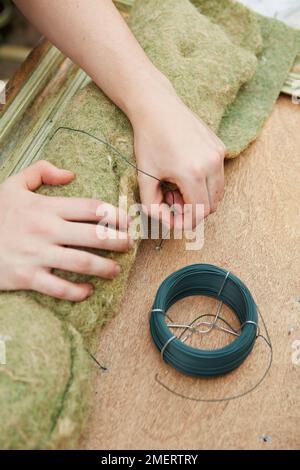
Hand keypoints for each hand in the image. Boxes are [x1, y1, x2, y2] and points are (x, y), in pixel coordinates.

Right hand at [0, 161, 132, 300]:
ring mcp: (37, 255)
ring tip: (116, 270)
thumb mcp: (13, 185)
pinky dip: (77, 291)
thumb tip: (70, 174)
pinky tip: (87, 290)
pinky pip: (59, 288)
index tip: (127, 220)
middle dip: (119, 241)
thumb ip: (40, 172)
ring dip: (105, 267)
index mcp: (46, 207)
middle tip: (129, 245)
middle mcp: (46, 230)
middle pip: (95, 236)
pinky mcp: (27, 277)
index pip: (91, 208)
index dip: (115, 214)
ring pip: (83, 263)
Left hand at [131, 80, 225, 228]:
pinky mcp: (220, 147)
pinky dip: (204, 183)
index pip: (199, 213)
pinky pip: (218, 176)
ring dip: (200, 198)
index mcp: (192, 173)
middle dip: (192, 211)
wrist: (157, 107)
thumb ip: (152, 206)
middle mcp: (211, 164)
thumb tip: (167, 222)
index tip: (172, 221)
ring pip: (217, 193)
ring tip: (176, 187)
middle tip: (171, 200)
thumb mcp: (144, 177)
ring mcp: (218, 154)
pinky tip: (184, 173)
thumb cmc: (148, 141)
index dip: (186, 223)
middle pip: (211, 206)